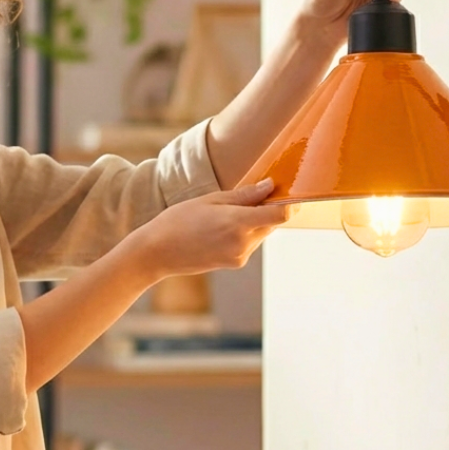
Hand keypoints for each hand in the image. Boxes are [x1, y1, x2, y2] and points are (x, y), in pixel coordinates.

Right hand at [132, 179, 289, 278]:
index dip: (290, 203)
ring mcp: (240, 255)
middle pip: (272, 223)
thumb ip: (244, 195)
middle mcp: (243, 243)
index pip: (280, 215)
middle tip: (253, 195)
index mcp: (237, 223)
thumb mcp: (211, 200)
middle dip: (268, 209)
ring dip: (255, 221)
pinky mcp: (236, 263)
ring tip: (227, 213)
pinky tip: (221, 227)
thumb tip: (270, 186)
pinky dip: (245, 232)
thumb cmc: (178, 220)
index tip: (289, 192)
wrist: (157, 252)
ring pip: (261, 233)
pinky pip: (250, 243)